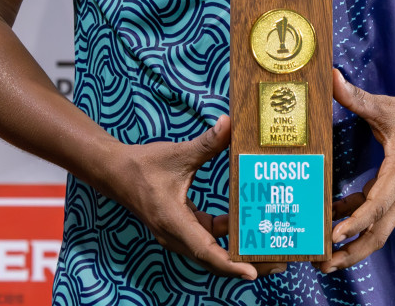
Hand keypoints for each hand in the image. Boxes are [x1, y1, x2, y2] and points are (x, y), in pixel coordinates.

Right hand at [106, 115, 285, 280]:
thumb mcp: (176, 153)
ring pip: (212, 252)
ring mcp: (178, 234)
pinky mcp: (180, 228)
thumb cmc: (142, 165)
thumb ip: (206, 143)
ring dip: (238, 252)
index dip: (230, 263)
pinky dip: (226, 235)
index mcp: (173, 221)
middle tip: (280, 262)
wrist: (115, 173)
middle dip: (246, 263)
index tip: (252, 272)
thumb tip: (229, 122)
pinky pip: (207, 239)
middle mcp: (175, 235)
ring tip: (269, 248)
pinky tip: (246, 223)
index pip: (205, 251)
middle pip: (214, 260)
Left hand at [317, 70, 394, 273]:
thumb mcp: (387, 105)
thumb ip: (356, 96)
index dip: (355, 220)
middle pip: (379, 232)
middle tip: (323, 264)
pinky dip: (356, 222)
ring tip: (324, 258)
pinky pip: (376, 216)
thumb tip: (331, 76)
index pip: (378, 203)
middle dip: (352, 251)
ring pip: (378, 231)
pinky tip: (334, 219)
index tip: (334, 234)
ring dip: (353, 245)